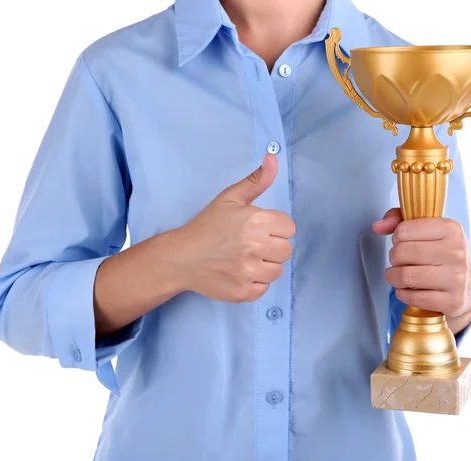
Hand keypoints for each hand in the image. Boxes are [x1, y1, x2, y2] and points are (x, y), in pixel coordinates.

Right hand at [177, 154, 294, 302]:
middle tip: (251, 244)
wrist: (182, 257)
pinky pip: (265, 288)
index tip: (258, 229)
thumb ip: (257, 180)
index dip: (274, 227)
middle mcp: (254, 247)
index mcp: (255, 221)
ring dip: (265, 265)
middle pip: (286, 250)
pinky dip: (255, 282)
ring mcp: (248, 272)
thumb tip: (273, 158)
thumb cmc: (207, 227)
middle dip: (272, 246)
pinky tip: (240, 272)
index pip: (289, 227)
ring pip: (277, 270)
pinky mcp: (243, 292)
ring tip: (245, 258)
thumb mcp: (230, 198)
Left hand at [372, 208, 470, 330]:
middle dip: (394, 259)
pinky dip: (403, 294)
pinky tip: (410, 290)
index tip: (406, 243)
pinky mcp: (453, 301)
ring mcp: (457, 278)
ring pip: (404, 276)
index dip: (397, 238)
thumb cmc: (442, 254)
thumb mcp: (426, 229)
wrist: (470, 287)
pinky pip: (413, 297)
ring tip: (399, 276)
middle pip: (401, 253)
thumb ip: (398, 219)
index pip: (403, 230)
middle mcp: (456, 251)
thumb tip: (377, 226)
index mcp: (450, 229)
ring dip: (394, 278)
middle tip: (401, 262)